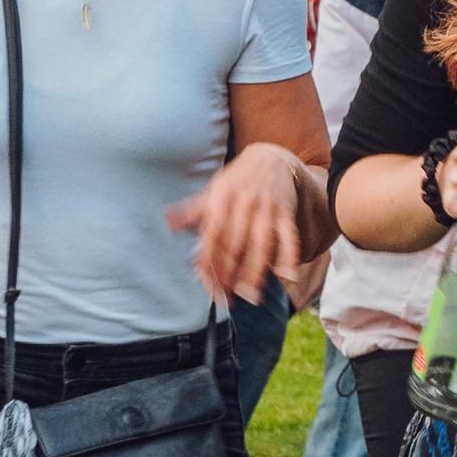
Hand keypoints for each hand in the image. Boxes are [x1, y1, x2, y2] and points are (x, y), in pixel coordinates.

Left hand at [166, 143, 304, 303]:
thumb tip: (167, 221)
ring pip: (261, 244)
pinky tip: (288, 277)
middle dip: (231, 274)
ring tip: (251, 296)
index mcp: (221, 199)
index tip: (209, 286)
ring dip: (256, 272)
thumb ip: (193, 210)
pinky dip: (290, 256)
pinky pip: (290, 236)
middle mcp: (244, 203)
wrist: (272, 157)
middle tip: (227, 299)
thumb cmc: (238, 179)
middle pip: (236, 245)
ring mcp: (267, 208)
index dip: (210, 263)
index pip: (213, 237)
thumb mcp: (214, 190)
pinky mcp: (286, 212)